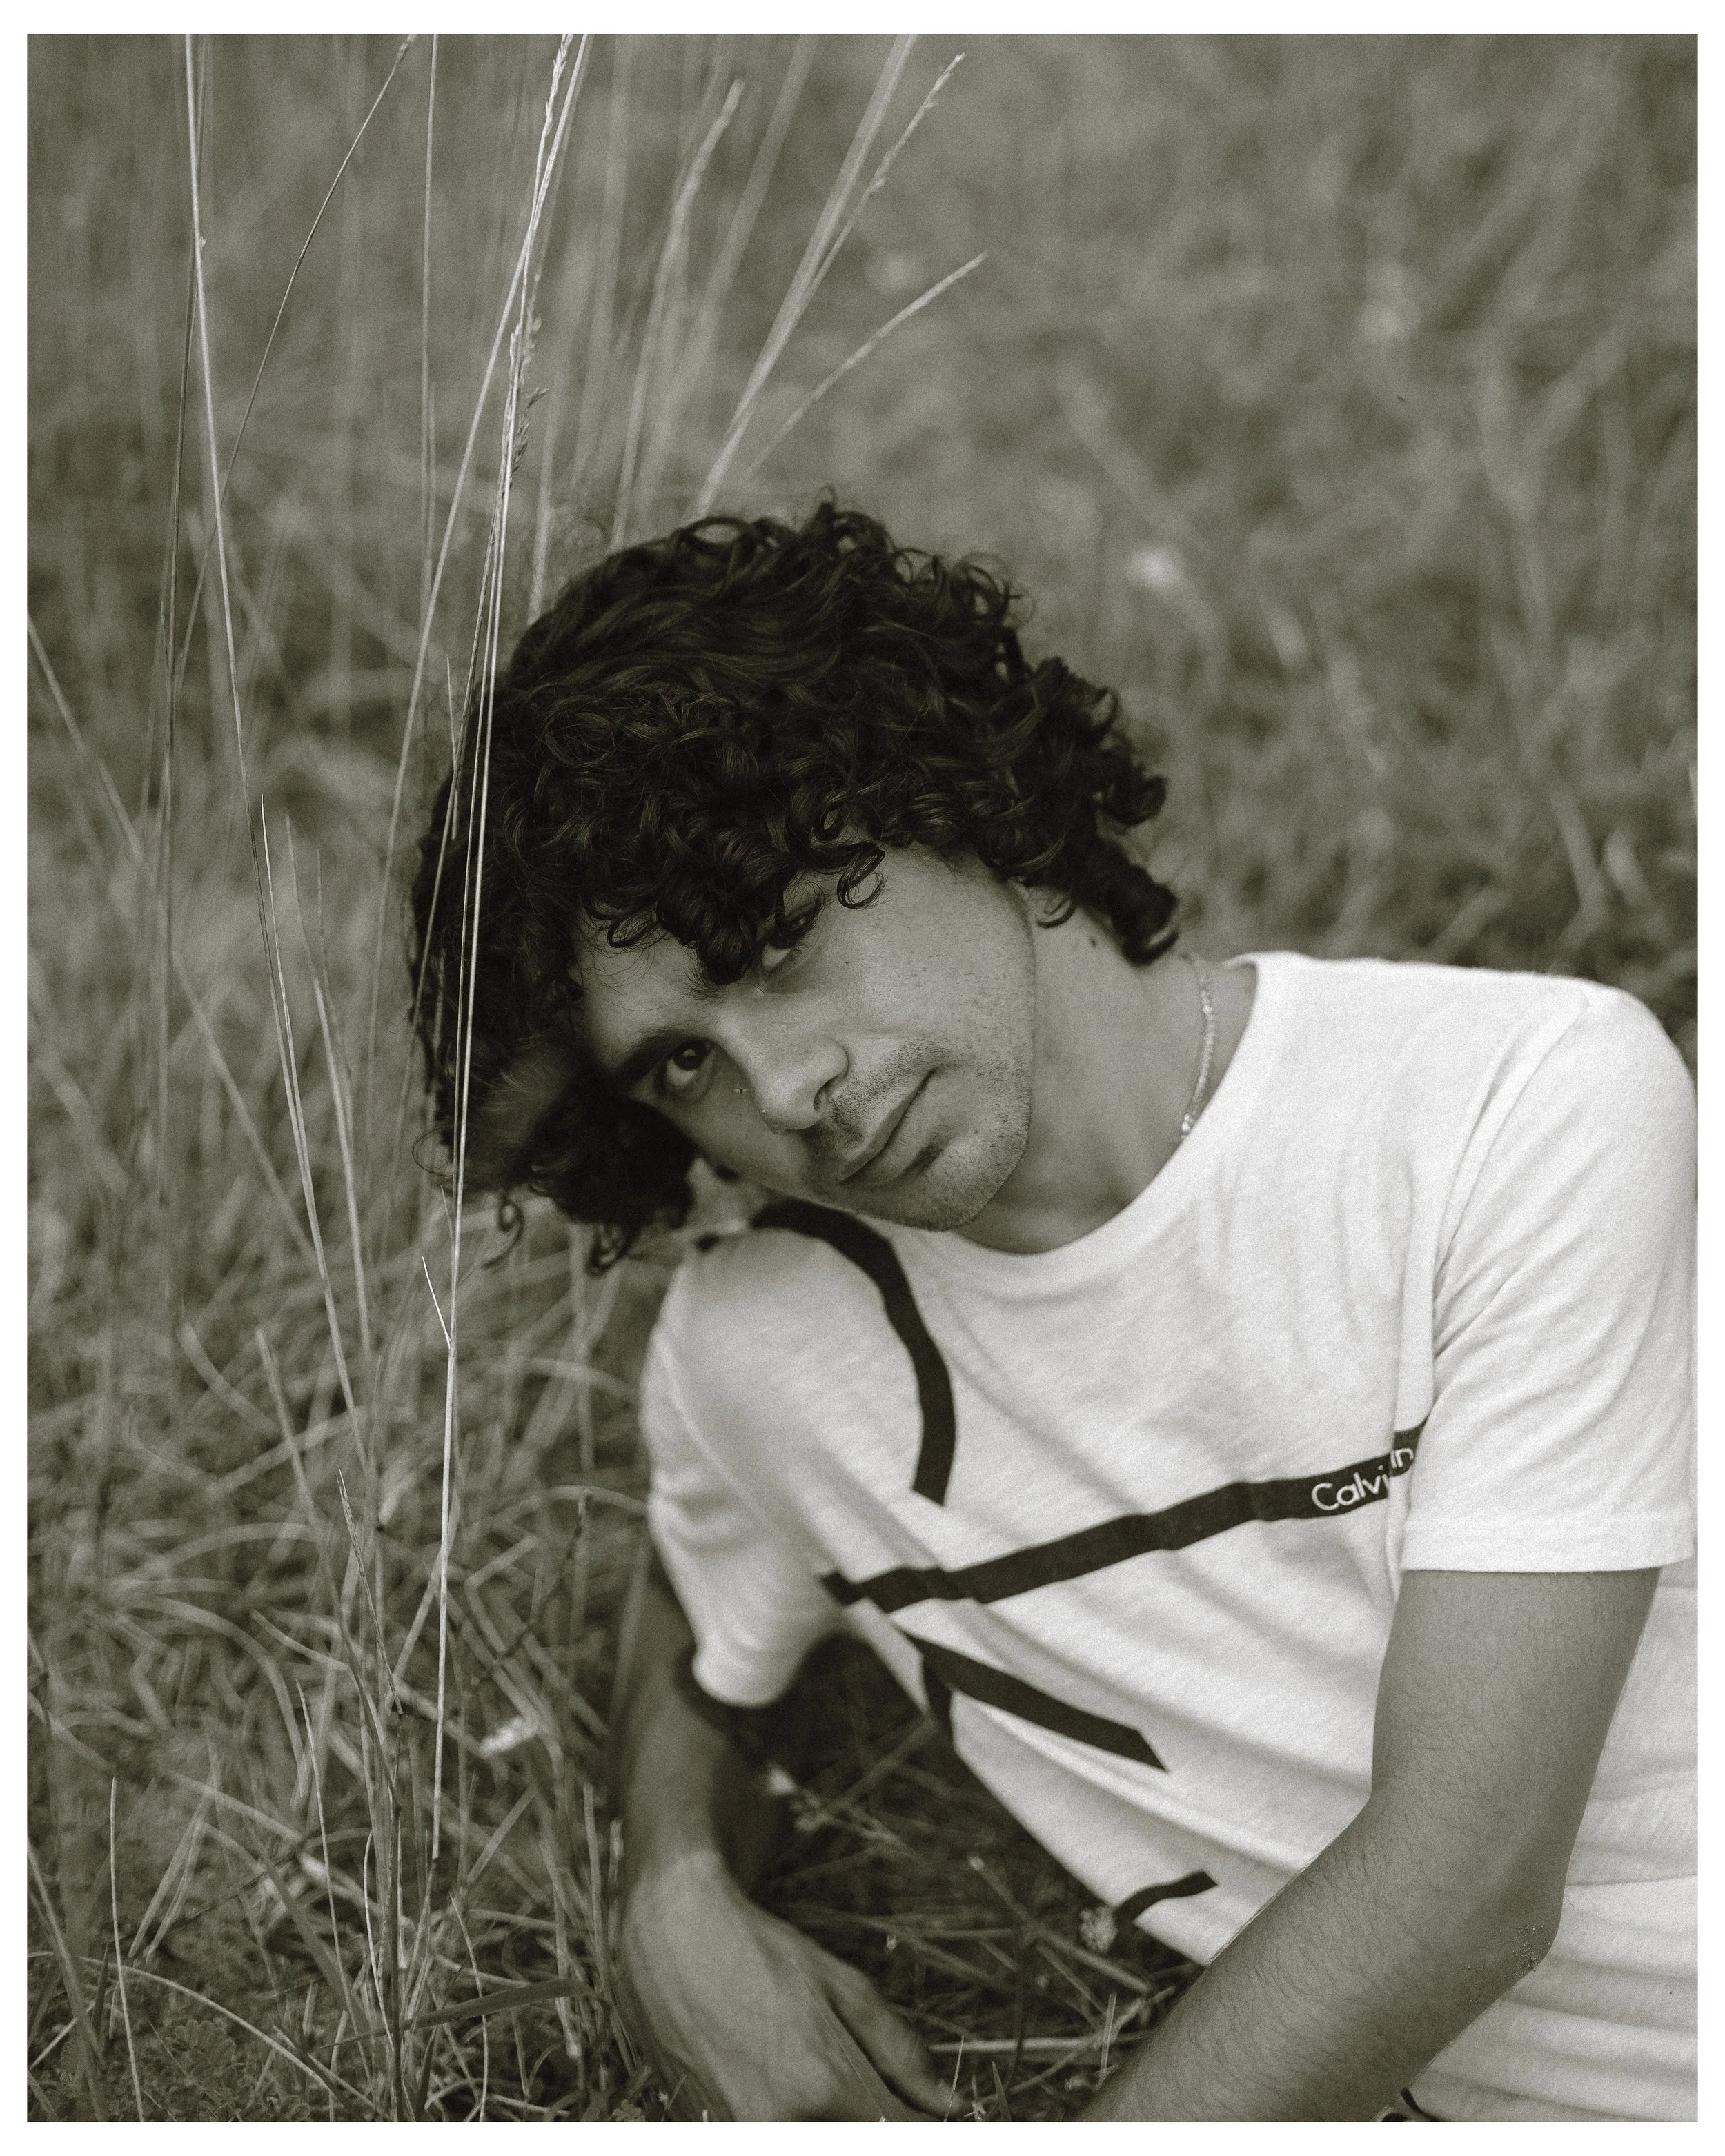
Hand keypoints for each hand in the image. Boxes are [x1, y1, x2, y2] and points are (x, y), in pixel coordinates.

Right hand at [619, 1846, 951, 2119]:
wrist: (669, 1936)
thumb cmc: (759, 1952)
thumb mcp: (842, 1987)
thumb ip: (900, 2053)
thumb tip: (950, 2108)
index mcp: (820, 2086)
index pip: (899, 2136)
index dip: (925, 2126)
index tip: (937, 2116)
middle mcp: (779, 2127)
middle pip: (860, 2142)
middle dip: (880, 2121)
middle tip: (871, 2084)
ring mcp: (740, 2137)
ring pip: (819, 2143)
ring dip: (839, 2120)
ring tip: (823, 2077)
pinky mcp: (710, 2135)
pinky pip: (777, 2139)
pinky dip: (800, 2120)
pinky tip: (788, 2085)